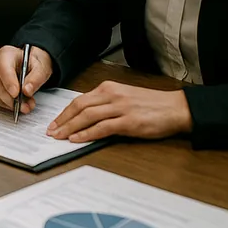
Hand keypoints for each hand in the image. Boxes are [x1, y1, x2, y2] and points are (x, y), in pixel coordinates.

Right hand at [0, 45, 53, 113]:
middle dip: (10, 98)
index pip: (3, 68)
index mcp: (7, 54)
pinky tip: (16, 105)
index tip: (16, 94)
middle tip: (25, 106)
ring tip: (25, 106)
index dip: (8, 82)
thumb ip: (36, 78)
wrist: (31, 64)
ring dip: (8, 103)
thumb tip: (26, 90)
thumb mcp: (41, 68)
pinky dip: (5, 104)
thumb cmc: (33, 63)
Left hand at [47, 81, 192, 142]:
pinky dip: (87, 133)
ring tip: (59, 137)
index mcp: (109, 88)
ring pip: (87, 116)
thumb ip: (105, 103)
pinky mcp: (129, 122)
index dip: (64, 112)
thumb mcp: (124, 97)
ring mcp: (120, 108)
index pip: (79, 100)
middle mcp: (112, 95)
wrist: (177, 108)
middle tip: (51, 131)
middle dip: (62, 120)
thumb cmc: (152, 104)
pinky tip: (77, 139)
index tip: (55, 122)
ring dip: (70, 128)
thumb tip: (86, 117)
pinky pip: (102, 127)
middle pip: (79, 107)